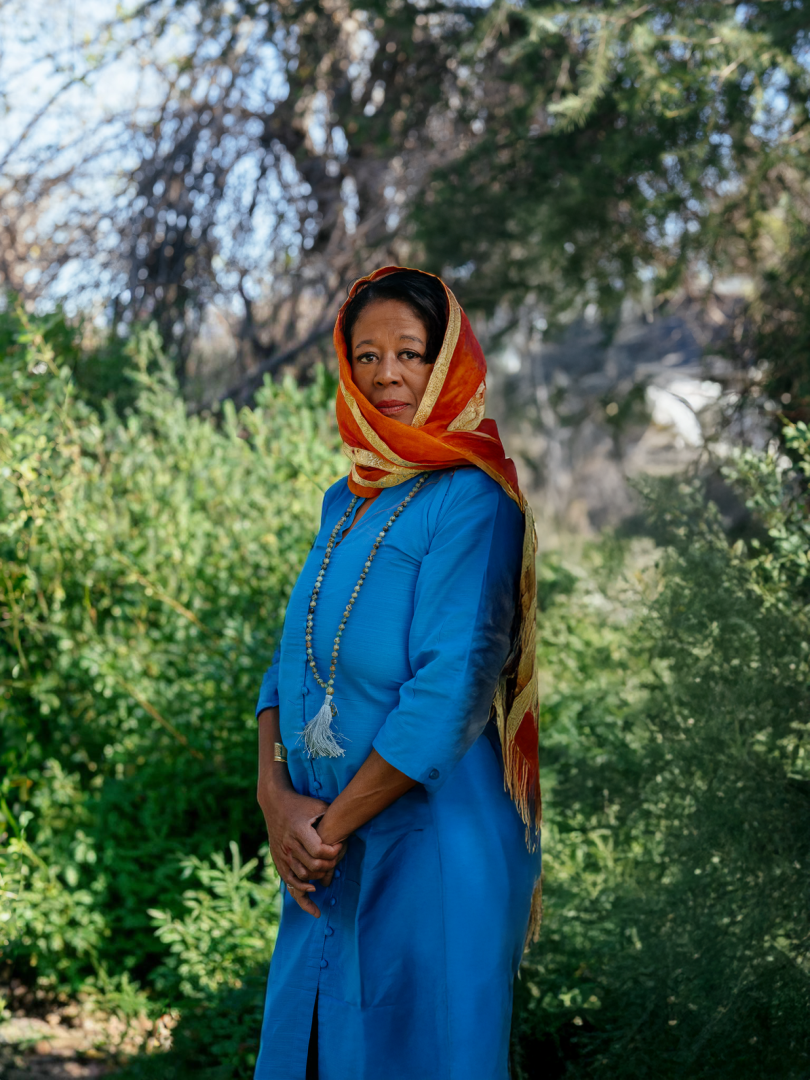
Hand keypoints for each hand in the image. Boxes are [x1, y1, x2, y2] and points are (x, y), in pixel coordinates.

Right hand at [259, 786, 345, 916]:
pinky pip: (290, 880)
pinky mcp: (278, 860)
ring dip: (318, 876)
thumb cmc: (302, 804)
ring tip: (327, 869)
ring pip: (303, 875)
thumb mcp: (318, 805)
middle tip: (336, 859)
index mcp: (299, 830)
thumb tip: (352, 826)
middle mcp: (289, 844)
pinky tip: (313, 888)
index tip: (339, 847)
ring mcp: (282, 854)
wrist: (275, 804)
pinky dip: (301, 887)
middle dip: (329, 865)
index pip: (318, 851)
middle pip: (313, 865)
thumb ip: (332, 816)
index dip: (332, 852)